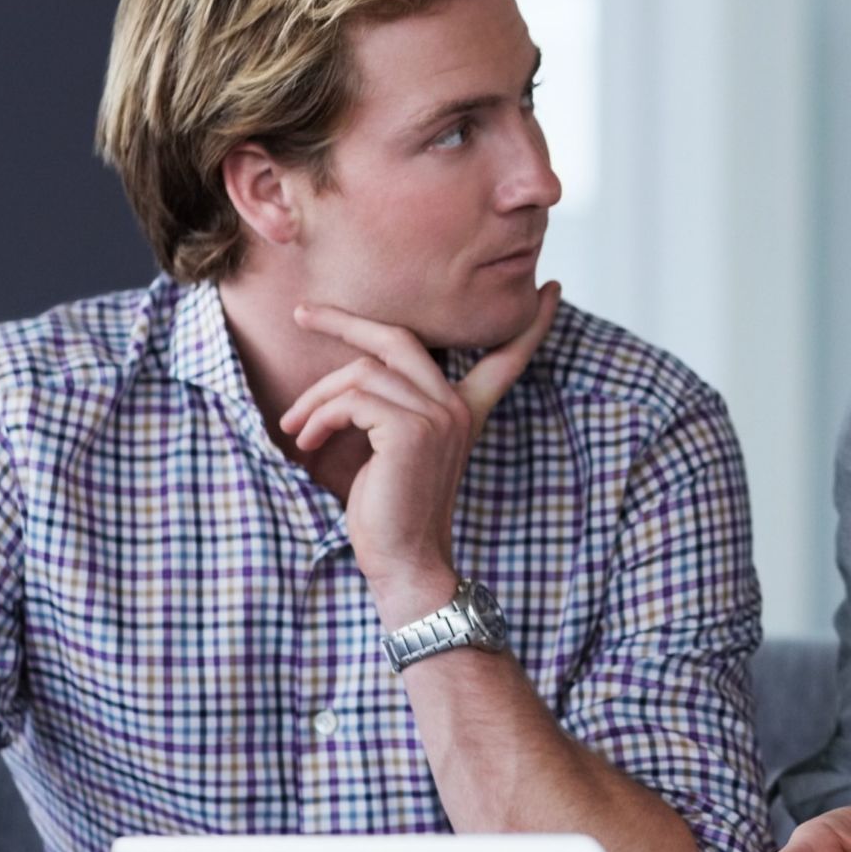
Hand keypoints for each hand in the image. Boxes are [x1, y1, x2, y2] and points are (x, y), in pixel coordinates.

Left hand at [279, 284, 559, 625]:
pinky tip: (307, 440)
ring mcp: (438, 415)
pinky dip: (320, 417)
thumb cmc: (392, 510)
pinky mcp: (410, 430)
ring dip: (316, 398)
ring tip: (296, 426)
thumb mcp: (399, 448)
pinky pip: (352, 400)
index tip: (553, 291)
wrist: (404, 560)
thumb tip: (352, 375)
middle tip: (304, 313)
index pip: (508, 359)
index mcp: (466, 410)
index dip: (533, 325)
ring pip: (361, 372)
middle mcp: (458, 407)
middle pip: (398, 337)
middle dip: (345, 321)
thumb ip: (394, 407)